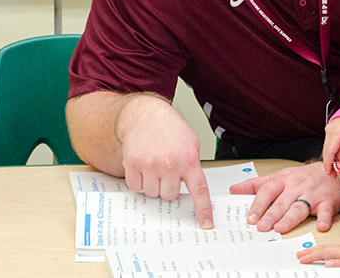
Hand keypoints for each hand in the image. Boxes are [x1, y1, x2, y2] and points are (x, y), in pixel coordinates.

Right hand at [118, 95, 213, 228]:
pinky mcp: (133, 163)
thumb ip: (192, 166)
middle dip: (168, 187)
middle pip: (169, 196)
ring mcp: (151, 164)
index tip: (206, 223)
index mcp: (189, 159)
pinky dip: (138, 181)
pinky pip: (136, 187)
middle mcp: (170, 163)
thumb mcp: (191, 144)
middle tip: (166, 172)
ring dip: (153, 184)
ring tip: (154, 165)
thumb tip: (194, 191)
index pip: (199, 190)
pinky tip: (142, 166)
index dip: (203, 209)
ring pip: (152, 193)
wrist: (146, 115)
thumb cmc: (170, 130)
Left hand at [229, 161, 339, 232]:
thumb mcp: (279, 177)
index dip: (258, 205)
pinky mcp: (328, 201)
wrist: (332, 170)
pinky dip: (324, 218)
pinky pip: (326, 210)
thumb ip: (256, 184)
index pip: (267, 191)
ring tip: (281, 228)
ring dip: (290, 218)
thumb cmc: (303, 177)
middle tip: (261, 227)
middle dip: (271, 214)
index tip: (250, 218)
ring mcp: (312, 194)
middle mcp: (296, 187)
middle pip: (282, 202)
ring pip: (300, 207)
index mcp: (283, 181)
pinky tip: (320, 227)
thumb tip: (233, 190)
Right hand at [322, 117, 339, 174]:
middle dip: (335, 163)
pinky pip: (333, 143)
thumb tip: (339, 161)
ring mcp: (330, 130)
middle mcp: (330, 131)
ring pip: (331, 148)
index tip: (330, 173)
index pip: (329, 153)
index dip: (328, 165)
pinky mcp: (331, 130)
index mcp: (337, 134)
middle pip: (328, 152)